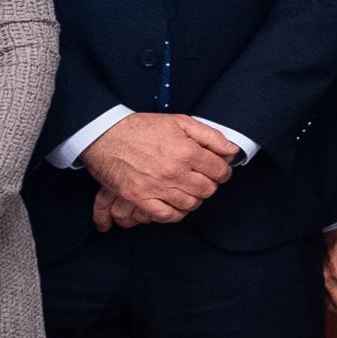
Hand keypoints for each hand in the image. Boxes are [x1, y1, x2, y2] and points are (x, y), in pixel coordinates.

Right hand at [84, 110, 235, 224]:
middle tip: (201, 179)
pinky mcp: (140, 198)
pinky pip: (167, 215)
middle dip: (209, 185)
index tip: (218, 170)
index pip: (219, 171)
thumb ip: (210, 135)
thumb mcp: (180, 122)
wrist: (105, 135)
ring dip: (193, 198)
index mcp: (187, 151)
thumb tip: (231, 150)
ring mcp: (157, 187)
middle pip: (207, 190)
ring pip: (190, 204)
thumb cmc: (141, 128)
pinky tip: (174, 204)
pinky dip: (175, 213)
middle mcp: (174, 171)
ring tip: (187, 190)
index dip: (223, 171)